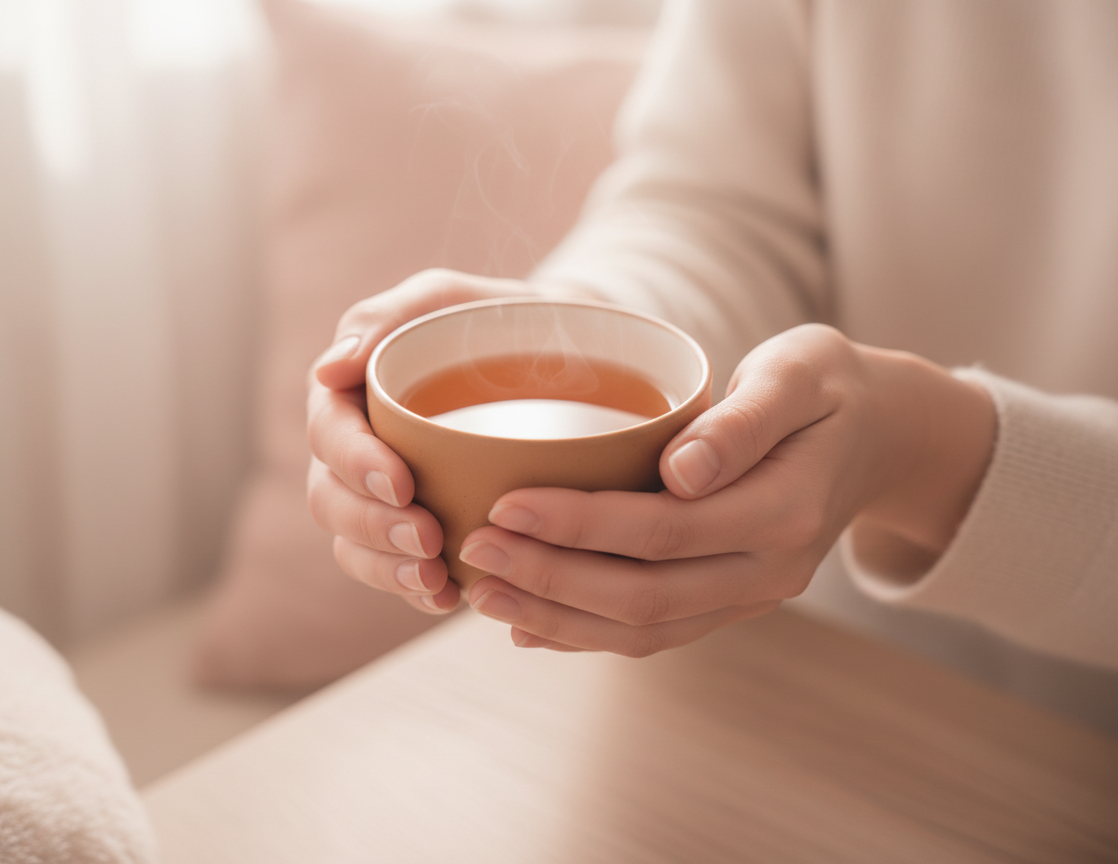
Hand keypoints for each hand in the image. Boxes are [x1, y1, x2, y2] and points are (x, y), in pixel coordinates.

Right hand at [307, 268, 546, 614]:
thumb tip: (330, 369)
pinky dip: (415, 591)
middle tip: (426, 539)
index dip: (353, 463)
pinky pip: (396, 572)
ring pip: (354, 545)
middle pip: (331, 500)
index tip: (401, 482)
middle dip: (372, 526)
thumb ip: (391, 317)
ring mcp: (383, 497)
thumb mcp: (450, 300)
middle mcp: (356, 450)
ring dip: (386, 569)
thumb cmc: (497, 319)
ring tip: (434, 580)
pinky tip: (449, 597)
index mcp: (351, 393)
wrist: (562, 358)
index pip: (328, 432)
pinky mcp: (418, 531)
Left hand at [458, 323, 996, 654]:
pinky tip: (528, 625)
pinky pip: (656, 632)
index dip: (581, 526)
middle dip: (549, 579)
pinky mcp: (730, 599)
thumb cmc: (828, 386)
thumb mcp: (802, 372)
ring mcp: (751, 594)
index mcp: (786, 508)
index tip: (505, 505)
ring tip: (481, 594)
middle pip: (645, 595)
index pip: (667, 531)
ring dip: (556, 618)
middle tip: (472, 550)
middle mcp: (771, 569)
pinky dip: (586, 634)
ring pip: (644, 629)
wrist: (880, 436)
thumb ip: (745, 420)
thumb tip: (679, 471)